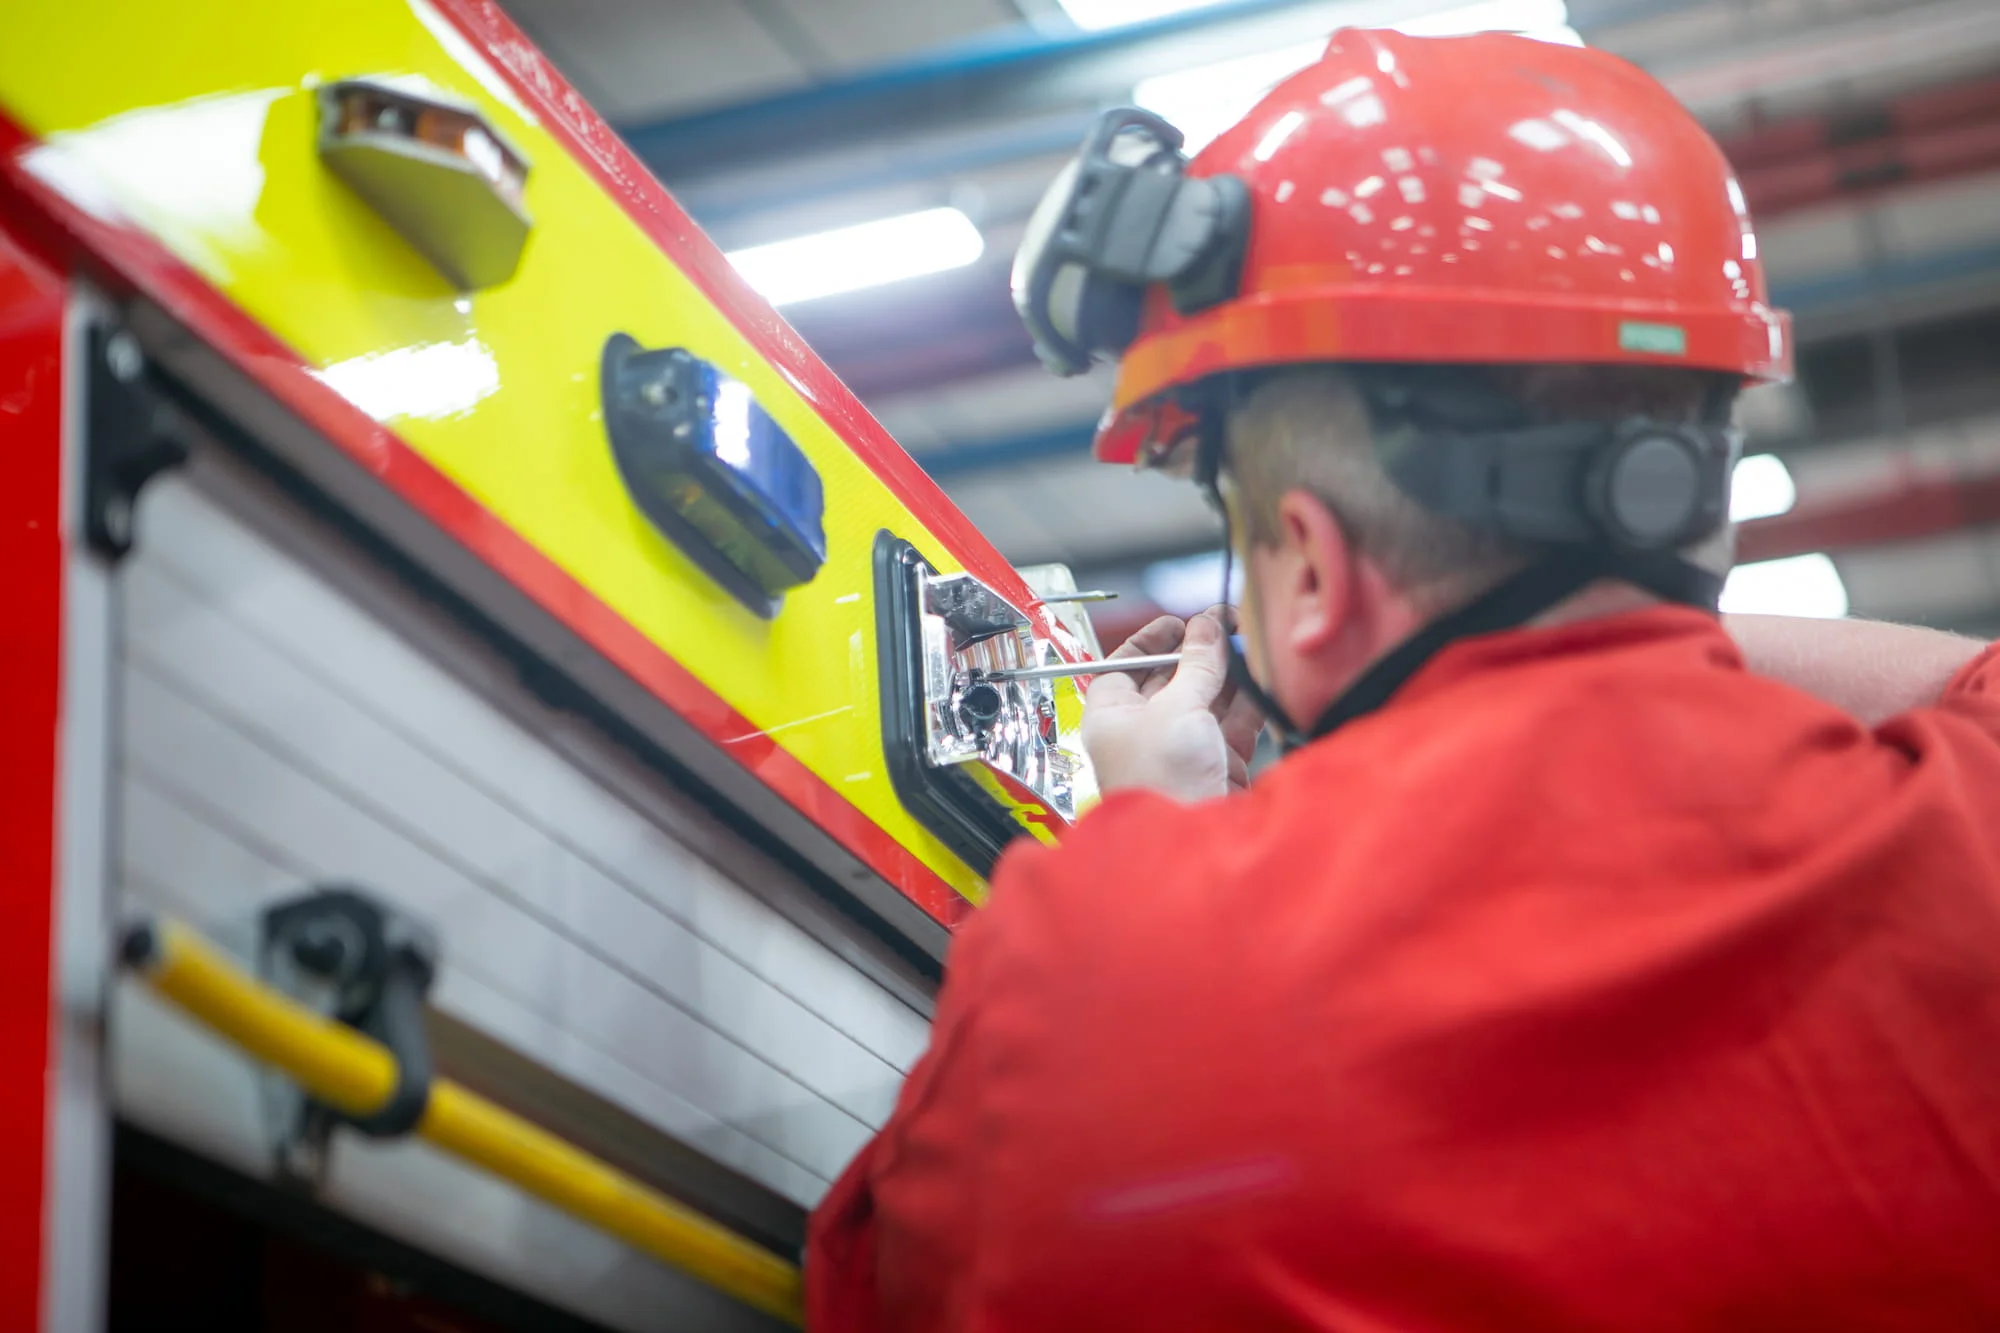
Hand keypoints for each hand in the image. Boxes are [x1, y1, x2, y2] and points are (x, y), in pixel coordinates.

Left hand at [1081, 607, 1265, 803]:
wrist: (1191, 843)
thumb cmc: (1161, 780)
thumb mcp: (1177, 708)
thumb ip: (1197, 664)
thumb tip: (1207, 626)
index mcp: (1112, 715)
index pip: (1123, 665)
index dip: (1152, 640)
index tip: (1181, 622)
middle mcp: (1142, 731)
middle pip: (1170, 678)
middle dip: (1201, 652)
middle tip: (1229, 624)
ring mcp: (1179, 748)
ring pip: (1205, 698)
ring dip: (1229, 672)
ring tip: (1251, 642)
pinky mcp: (1213, 763)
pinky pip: (1230, 723)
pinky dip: (1247, 701)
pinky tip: (1262, 677)